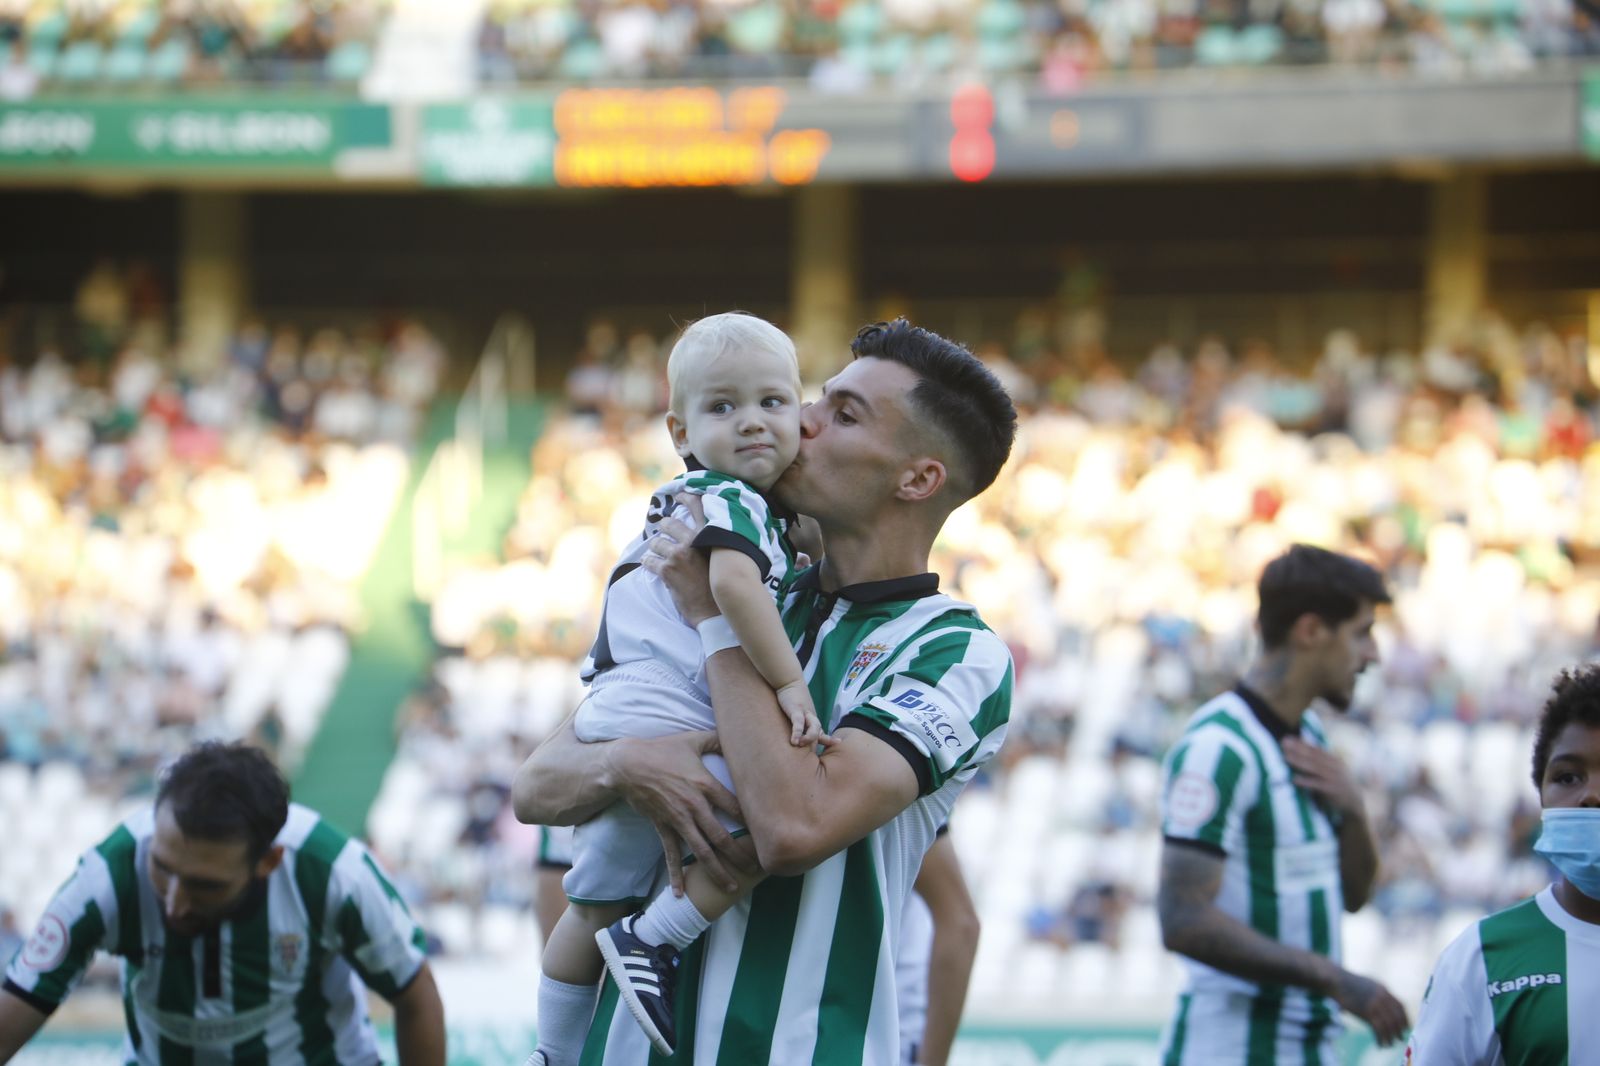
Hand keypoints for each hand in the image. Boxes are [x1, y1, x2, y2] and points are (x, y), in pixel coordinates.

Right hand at [604, 730, 755, 895]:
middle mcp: (694, 806)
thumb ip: (717, 739)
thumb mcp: (692, 739)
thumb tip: (737, 732)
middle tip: (757, 870)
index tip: (768, 835)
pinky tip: (680, 894)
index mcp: (705, 785)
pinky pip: (671, 854)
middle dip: (740, 855)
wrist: (627, 765)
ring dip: (717, 871)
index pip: (735, 807)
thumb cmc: (662, 750)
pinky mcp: (663, 827)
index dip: (753, 822)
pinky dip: (675, 875)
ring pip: (701, 851)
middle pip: (722, 836)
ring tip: (731, 887)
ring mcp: (678, 820)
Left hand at [640, 506, 718, 625]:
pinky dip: (649, 564)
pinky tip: (652, 566)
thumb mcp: (723, 558)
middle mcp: (693, 541)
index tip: (679, 496)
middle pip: (669, 524)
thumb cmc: (721, 586)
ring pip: (656, 543)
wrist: (715, 611)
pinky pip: (649, 561)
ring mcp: (679, 555)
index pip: (697, 507)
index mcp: (709, 535)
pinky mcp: (667, 571)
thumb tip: (705, 534)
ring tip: (660, 556)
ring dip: (656, 550)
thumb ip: (714, 543)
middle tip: (664, 535)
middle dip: (664, 530)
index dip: (686, 498)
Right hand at [776, 680, 835, 747]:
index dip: (828, 741)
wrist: (789, 680)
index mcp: (812, 720)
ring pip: (814, 728)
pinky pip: (798, 722)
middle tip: (816, 759)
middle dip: (819, 744)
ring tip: (800, 745)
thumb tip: (795, 739)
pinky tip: (793, 741)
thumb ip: (798, 725)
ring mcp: (805, 713)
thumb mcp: (797, 713)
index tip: (838, 745)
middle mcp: (812, 718)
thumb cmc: (793, 698)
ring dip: (809, 738)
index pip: (821, 734)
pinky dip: (797, 732)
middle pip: (819, 734)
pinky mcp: (796, 709)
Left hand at [1282, 737, 1362, 817]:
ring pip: (1313, 767)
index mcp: (1333, 759)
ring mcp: (1333, 777)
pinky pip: (1316, 784)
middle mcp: (1334, 766)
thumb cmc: (1338, 783)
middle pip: (1312, 756)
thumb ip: (1319, 761)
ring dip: (1298, 761)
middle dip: (1297, 749)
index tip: (1286, 739)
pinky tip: (1294, 779)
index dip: (1300, 743)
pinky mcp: (1331, 790)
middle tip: (1283, 744)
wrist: (1355, 801)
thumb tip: (1299, 751)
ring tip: (1285, 757)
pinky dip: (1305, 781)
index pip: (1314, 748)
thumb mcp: (1333, 769)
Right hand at [1330, 968, 1408, 1045]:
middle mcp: (1382, 997)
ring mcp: (1374, 1004)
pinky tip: (1380, 1044)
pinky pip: (1378, 1029)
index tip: (1406, 1027)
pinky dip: (1381, 1039)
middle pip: (1396, 1017)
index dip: (1404, 1018)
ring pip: (1388, 1025)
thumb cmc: (1348, 983)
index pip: (1400, 1006)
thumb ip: (1377, 993)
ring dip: (1390, 1037)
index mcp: (1383, 989)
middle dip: (1399, 1029)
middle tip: (1400, 1038)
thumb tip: (1383, 1004)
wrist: (1336, 981)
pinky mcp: (1366, 1012)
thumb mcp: (1367, 985)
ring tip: (1389, 1044)